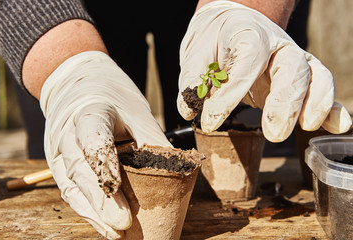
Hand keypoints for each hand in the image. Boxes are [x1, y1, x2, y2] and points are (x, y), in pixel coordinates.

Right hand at [40, 51, 171, 238]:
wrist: (80, 83)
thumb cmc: (112, 96)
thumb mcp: (136, 110)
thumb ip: (151, 139)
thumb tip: (176, 171)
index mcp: (87, 113)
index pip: (92, 140)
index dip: (105, 165)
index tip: (117, 188)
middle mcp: (66, 133)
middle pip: (80, 169)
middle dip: (101, 200)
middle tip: (123, 224)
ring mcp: (57, 150)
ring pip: (71, 185)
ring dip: (92, 212)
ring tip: (114, 232)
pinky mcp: (57, 162)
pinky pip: (69, 189)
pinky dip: (85, 209)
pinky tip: (102, 224)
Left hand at [177, 1, 351, 141]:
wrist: (231, 24)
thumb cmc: (214, 41)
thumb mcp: (196, 54)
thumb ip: (192, 78)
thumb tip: (189, 110)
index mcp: (249, 34)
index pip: (247, 62)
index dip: (230, 94)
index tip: (210, 121)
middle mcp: (277, 45)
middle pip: (292, 68)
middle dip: (285, 104)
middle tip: (273, 134)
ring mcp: (292, 59)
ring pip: (315, 76)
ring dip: (315, 104)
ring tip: (305, 128)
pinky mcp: (300, 75)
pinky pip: (321, 87)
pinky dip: (332, 107)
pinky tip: (337, 126)